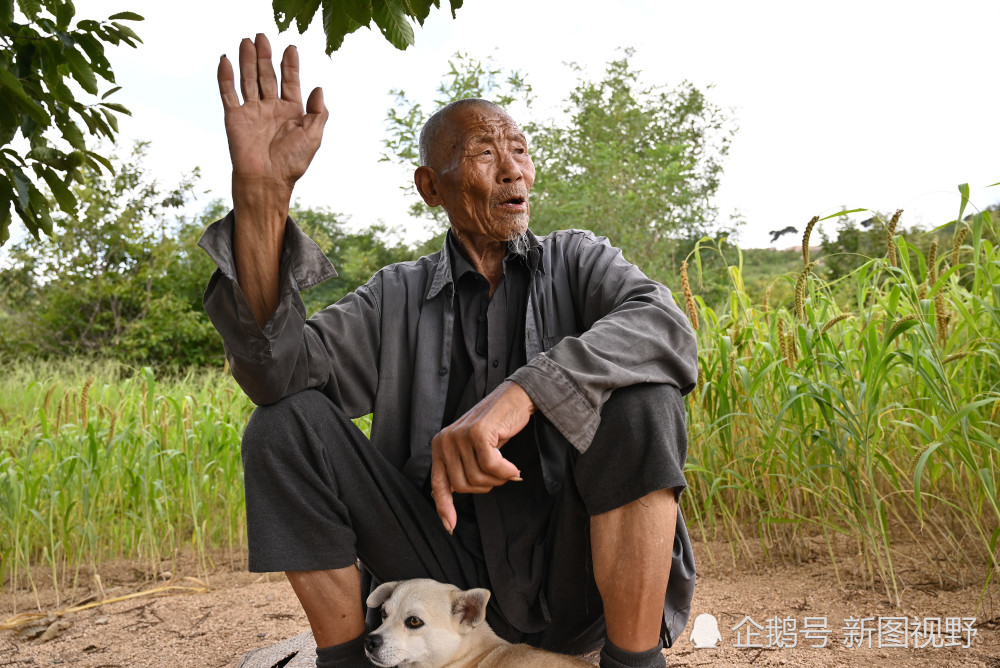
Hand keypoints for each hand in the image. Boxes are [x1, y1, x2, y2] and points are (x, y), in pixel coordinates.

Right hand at [217, 33, 327, 199]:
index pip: (290, 82)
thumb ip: (318, 112)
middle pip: (267, 76)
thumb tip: (318, 88)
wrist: (267, 180)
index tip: (290, 48)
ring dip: (247, 60)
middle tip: (262, 36)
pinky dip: (226, 77)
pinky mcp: (234, 117)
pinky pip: (229, 93)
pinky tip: (225, 60)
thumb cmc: (292, 162)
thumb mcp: (314, 137)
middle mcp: (271, 109)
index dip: (290, 65)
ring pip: (248, 79)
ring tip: (247, 41)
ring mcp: (252, 111)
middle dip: (265, 56)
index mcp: (291, 112)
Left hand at [430, 381, 534, 533]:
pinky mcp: (478, 434)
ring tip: (507, 466)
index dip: (444, 507)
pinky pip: (491, 467)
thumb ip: (460, 469)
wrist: (517, 397)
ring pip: (477, 478)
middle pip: (462, 486)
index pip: (438, 484)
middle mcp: (445, 440)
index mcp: (440, 445)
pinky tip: (513, 468)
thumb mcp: (473, 449)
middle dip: (485, 486)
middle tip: (499, 473)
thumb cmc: (497, 426)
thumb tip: (449, 501)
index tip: (450, 527)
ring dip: (498, 478)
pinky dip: (505, 471)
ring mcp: (460, 436)